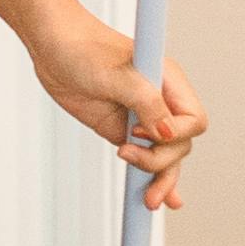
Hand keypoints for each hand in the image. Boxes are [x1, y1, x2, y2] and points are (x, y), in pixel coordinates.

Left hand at [8, 0, 208, 208]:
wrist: (52, 44)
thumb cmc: (83, 47)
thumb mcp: (116, 74)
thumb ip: (146, 103)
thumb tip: (166, 133)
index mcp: (168, 81)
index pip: (192, 120)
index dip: (173, 134)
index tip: (141, 130)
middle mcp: (160, 100)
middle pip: (180, 144)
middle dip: (161, 159)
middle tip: (126, 155)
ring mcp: (141, 117)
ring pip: (165, 156)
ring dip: (159, 177)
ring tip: (149, 200)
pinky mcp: (122, 129)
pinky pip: (144, 157)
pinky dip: (151, 177)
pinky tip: (157, 197)